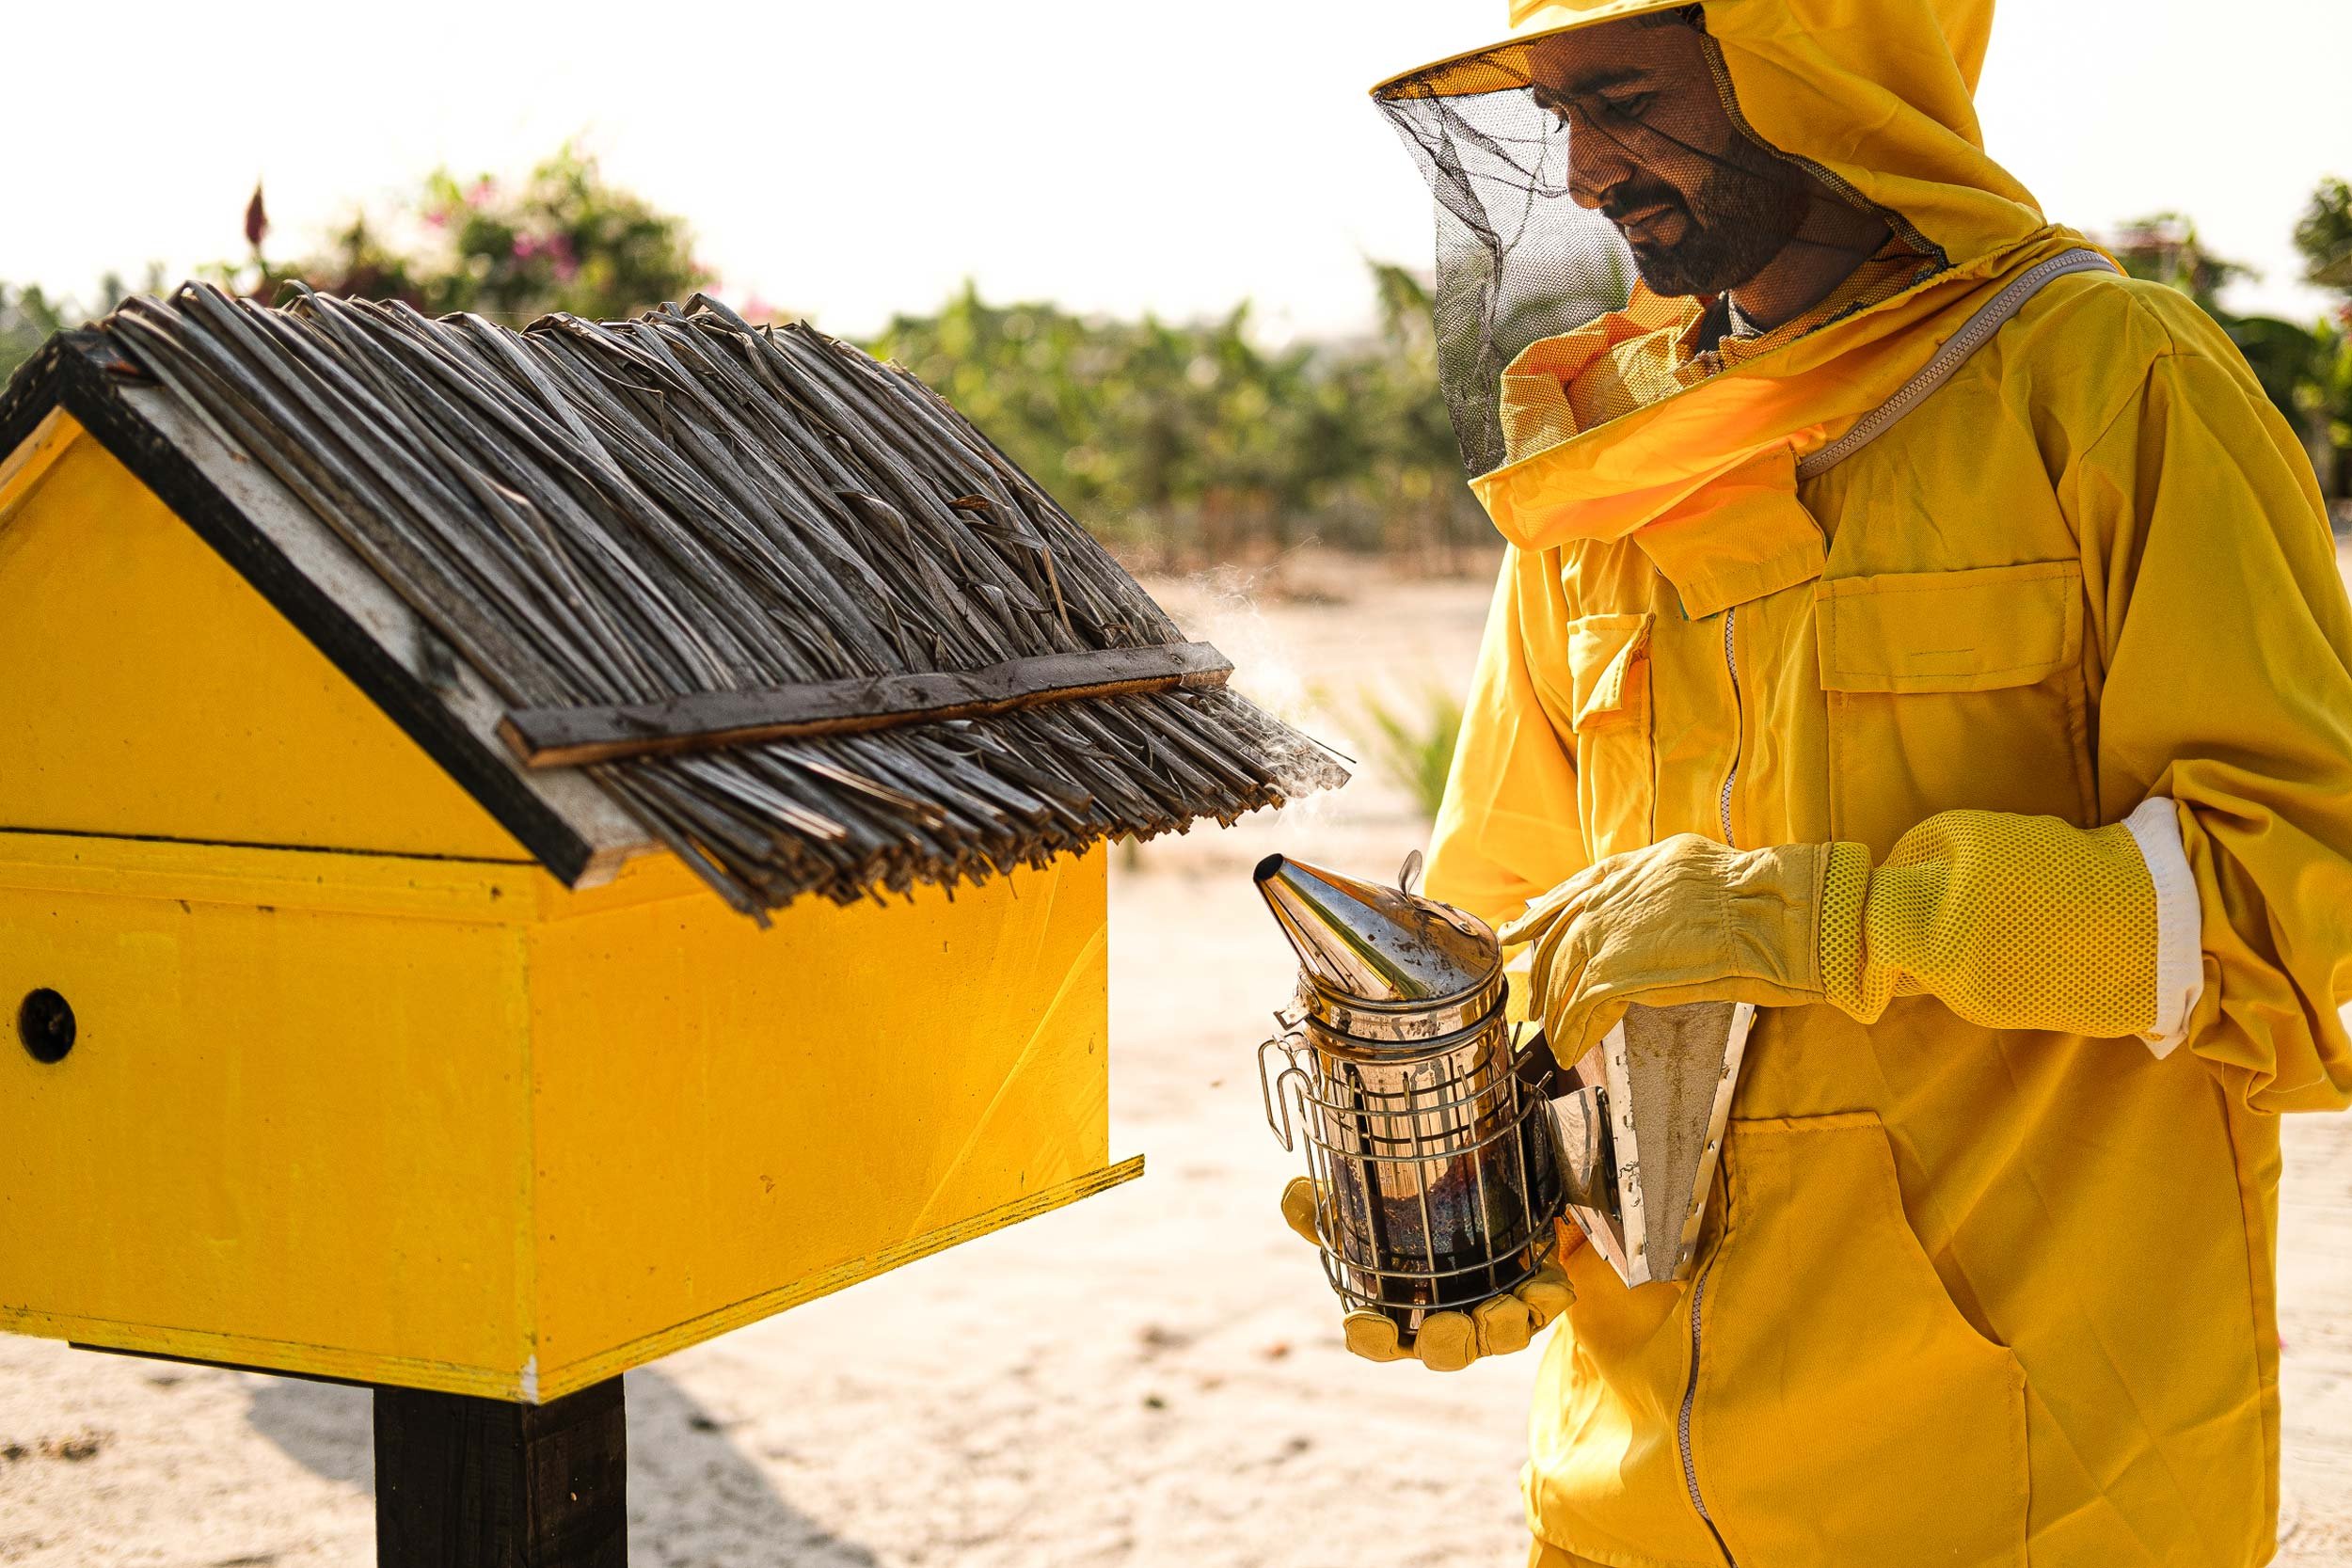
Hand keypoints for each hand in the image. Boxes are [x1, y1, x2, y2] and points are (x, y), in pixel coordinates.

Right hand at [1280, 1177, 1574, 1371]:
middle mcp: (1449, 1319)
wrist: (1487, 1189)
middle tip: (1443, 1328)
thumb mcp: (1369, 1201)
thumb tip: (1293, 1197)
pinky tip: (1551, 1287)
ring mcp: (1493, 1310)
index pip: (1380, 1340)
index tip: (1362, 1325)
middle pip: (1444, 1350)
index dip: (1371, 1339)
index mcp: (1402, 1309)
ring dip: (1500, 1328)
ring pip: (1498, 1337)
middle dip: (1445, 1345)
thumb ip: (1329, 1204)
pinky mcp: (1534, 1293)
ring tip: (1501, 1308)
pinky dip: (1546, 1301)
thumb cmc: (1415, 1210)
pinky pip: (1544, 1309)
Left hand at [1496, 835, 1827, 1069]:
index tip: (1514, 936)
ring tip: (1555, 1039)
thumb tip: (1645, 887)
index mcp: (1611, 874)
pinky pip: (1579, 1012)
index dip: (1532, 923)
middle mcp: (1597, 904)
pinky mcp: (1612, 977)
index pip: (1558, 901)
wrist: (1754, 910)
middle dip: (1540, 981)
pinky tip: (1571, 1052)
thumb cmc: (1736, 888)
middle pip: (1551, 948)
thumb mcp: (1678, 861)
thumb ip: (1646, 879)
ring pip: (1561, 984)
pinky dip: (1573, 1036)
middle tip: (1535, 1004)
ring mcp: (1600, 940)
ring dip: (1556, 1017)